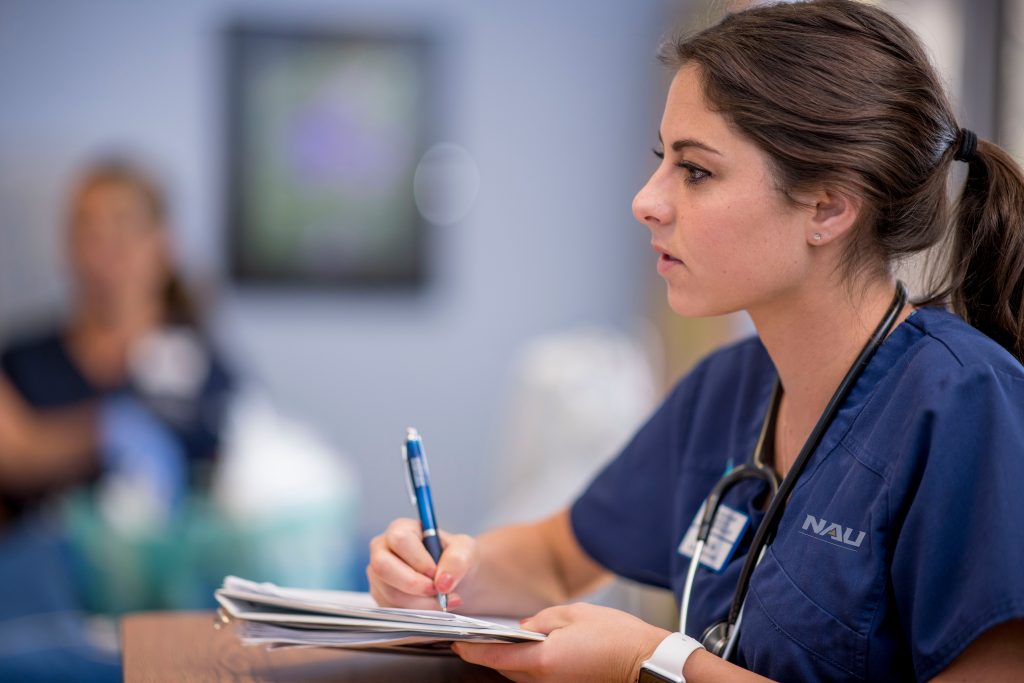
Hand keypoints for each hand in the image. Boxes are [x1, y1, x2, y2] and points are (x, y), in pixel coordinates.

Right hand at [367, 517, 477, 610]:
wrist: (453, 579)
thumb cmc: (454, 558)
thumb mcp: (465, 550)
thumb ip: (457, 560)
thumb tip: (443, 582)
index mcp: (401, 529)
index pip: (400, 540)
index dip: (419, 560)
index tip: (437, 574)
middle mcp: (383, 550)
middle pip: (383, 567)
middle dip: (413, 584)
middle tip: (438, 592)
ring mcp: (379, 575)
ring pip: (390, 593)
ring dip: (420, 603)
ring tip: (444, 601)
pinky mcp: (382, 597)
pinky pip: (393, 609)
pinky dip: (417, 613)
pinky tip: (434, 607)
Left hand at [452, 603, 669, 682]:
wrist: (646, 662)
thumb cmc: (616, 637)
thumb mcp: (573, 614)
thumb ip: (541, 620)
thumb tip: (524, 628)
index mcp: (543, 659)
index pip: (496, 657)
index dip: (472, 650)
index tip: (456, 642)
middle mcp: (545, 680)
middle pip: (504, 668)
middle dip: (489, 653)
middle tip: (474, 637)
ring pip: (520, 675)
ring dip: (509, 660)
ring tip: (500, 641)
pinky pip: (536, 677)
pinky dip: (527, 665)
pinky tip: (531, 649)